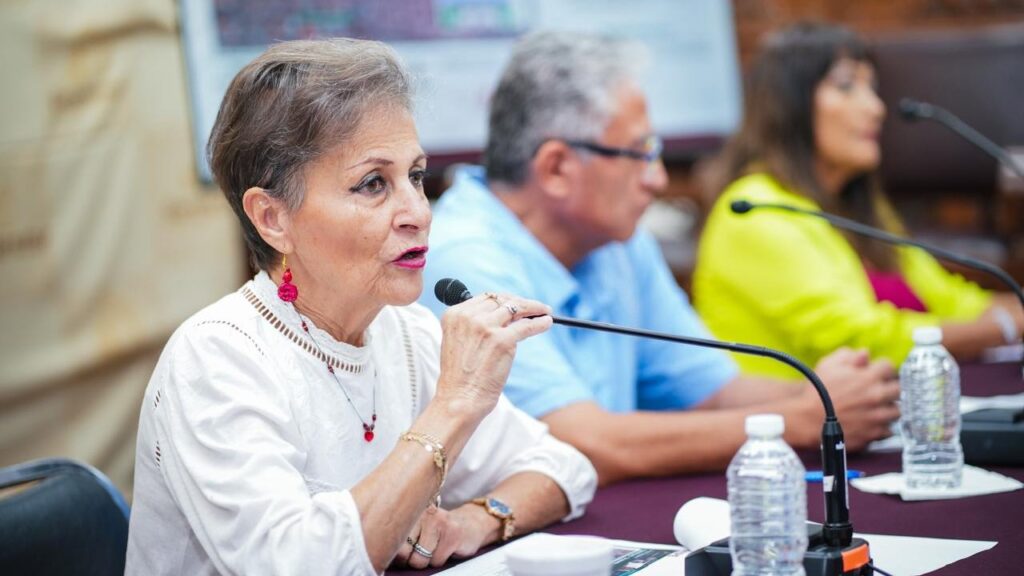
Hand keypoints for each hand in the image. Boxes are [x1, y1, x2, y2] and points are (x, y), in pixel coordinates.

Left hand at [392, 505, 490, 568]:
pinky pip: (437, 561)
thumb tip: (381, 556)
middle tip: (422, 550)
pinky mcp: (453, 534)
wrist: (471, 525)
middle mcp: (424, 512)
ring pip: (420, 559)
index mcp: (411, 509)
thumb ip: (400, 538)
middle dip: (411, 559)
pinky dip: (440, 560)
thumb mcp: (417, 528)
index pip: (392, 540)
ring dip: (427, 560)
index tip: (404, 551)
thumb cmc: (437, 531)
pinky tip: (447, 548)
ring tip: (435, 547)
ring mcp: (439, 521)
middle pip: (403, 553)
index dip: (397, 553)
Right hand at [435, 292, 552, 418]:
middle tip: (534, 307)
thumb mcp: (459, 341)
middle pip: (501, 300)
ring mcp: (485, 327)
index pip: (485, 298)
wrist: (459, 399)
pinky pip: (527, 326)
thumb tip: (505, 314)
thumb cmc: (460, 377)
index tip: (515, 303)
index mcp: (454, 315)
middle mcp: (468, 317)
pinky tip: (547, 322)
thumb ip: (475, 325)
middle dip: (520, 302)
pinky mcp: (502, 341)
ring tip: (545, 311)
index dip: (504, 299)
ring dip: (534, 308)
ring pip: (516, 308)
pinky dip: (540, 323)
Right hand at [810, 348, 899, 451]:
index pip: (890, 366)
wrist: (807, 420)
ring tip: (876, 407)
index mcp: (868, 377)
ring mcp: (877, 417)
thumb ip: (849, 356)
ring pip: (897, 411)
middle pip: (899, 389)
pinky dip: (883, 426)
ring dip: (888, 408)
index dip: (882, 368)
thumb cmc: (816, 392)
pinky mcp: (874, 434)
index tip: (876, 371)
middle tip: (879, 389)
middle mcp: (877, 396)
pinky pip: (889, 430)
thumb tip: (865, 354)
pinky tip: (871, 422)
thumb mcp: (828, 365)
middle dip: (890, 387)